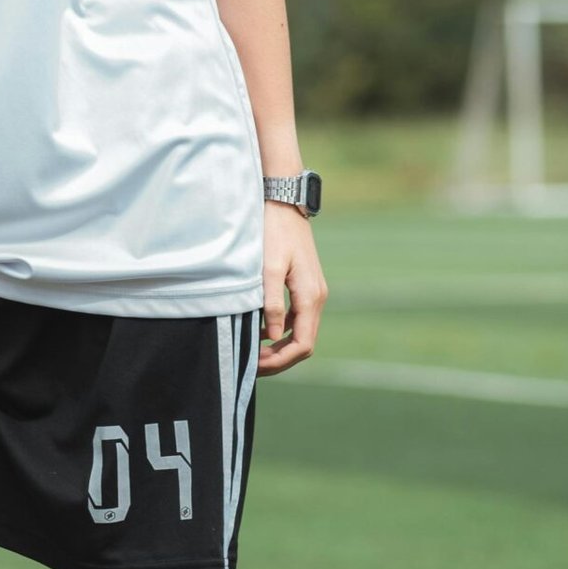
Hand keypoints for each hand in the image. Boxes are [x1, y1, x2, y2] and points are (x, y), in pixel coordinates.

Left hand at [257, 203, 326, 376]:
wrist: (284, 203)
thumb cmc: (274, 233)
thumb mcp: (269, 267)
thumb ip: (272, 302)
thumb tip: (273, 335)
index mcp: (310, 296)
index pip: (303, 344)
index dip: (281, 360)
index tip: (256, 365)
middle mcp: (316, 297)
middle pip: (304, 343)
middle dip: (279, 358)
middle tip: (250, 364)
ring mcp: (313, 292)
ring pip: (301, 333)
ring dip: (279, 347)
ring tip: (253, 352)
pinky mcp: (305, 287)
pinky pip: (297, 319)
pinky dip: (280, 332)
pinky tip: (260, 331)